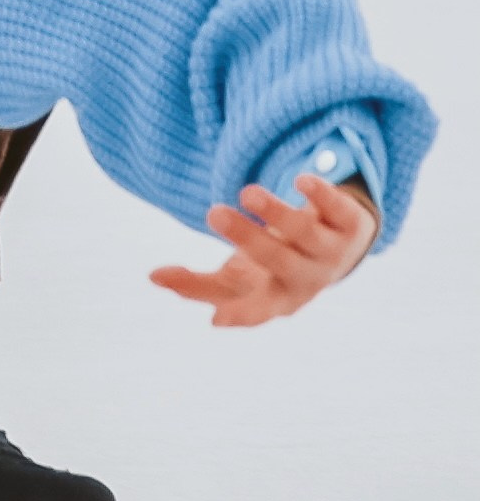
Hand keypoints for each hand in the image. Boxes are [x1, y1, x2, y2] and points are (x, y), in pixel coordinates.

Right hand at [152, 172, 378, 328]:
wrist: (338, 245)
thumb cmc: (273, 267)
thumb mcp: (239, 279)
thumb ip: (196, 284)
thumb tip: (152, 277)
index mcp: (278, 298)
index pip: (261, 310)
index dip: (241, 316)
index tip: (216, 319)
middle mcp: (307, 276)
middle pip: (279, 261)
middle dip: (248, 238)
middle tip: (214, 213)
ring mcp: (331, 249)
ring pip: (305, 233)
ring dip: (276, 213)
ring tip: (248, 192)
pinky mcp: (348, 222)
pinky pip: (337, 208)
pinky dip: (321, 195)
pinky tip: (301, 180)